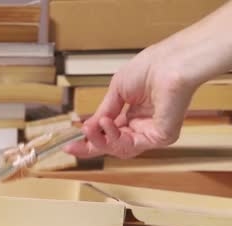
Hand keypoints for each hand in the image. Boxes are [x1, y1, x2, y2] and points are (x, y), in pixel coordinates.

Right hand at [65, 46, 197, 158]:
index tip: (70, 142)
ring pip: (119, 149)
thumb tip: (88, 127)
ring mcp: (152, 133)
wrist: (168, 63)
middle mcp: (143, 126)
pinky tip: (105, 123)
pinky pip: (131, 145)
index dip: (90, 139)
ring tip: (89, 128)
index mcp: (134, 115)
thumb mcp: (116, 91)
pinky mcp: (161, 137)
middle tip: (71, 146)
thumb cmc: (150, 68)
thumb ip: (104, 112)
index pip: (110, 133)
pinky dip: (113, 137)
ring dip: (100, 140)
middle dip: (90, 147)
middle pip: (112, 146)